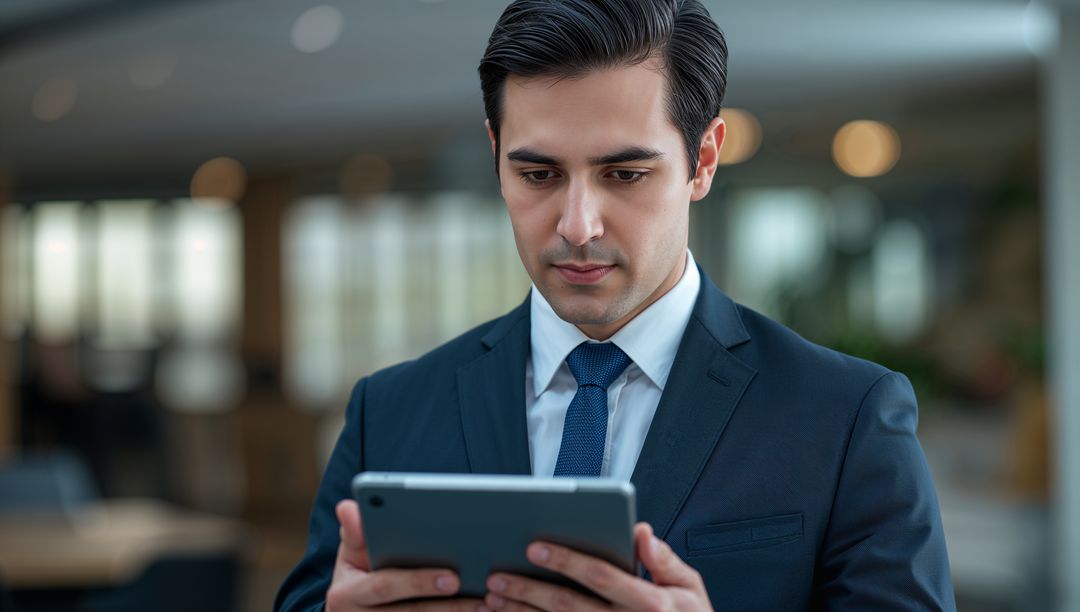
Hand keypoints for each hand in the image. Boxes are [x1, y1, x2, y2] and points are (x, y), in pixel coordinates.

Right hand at [325, 499, 481, 610]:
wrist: (350, 609)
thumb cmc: (356, 571)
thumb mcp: (350, 551)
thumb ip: (354, 532)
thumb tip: (348, 507)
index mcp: (347, 594)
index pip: (385, 586)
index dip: (419, 582)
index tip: (453, 577)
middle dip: (447, 604)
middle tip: (479, 593)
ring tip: (487, 605)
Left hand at [481, 522, 710, 611]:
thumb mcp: (691, 588)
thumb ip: (664, 560)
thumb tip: (640, 531)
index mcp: (650, 604)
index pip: (601, 576)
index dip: (567, 560)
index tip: (536, 546)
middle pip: (569, 606)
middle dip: (530, 589)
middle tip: (498, 575)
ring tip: (492, 599)